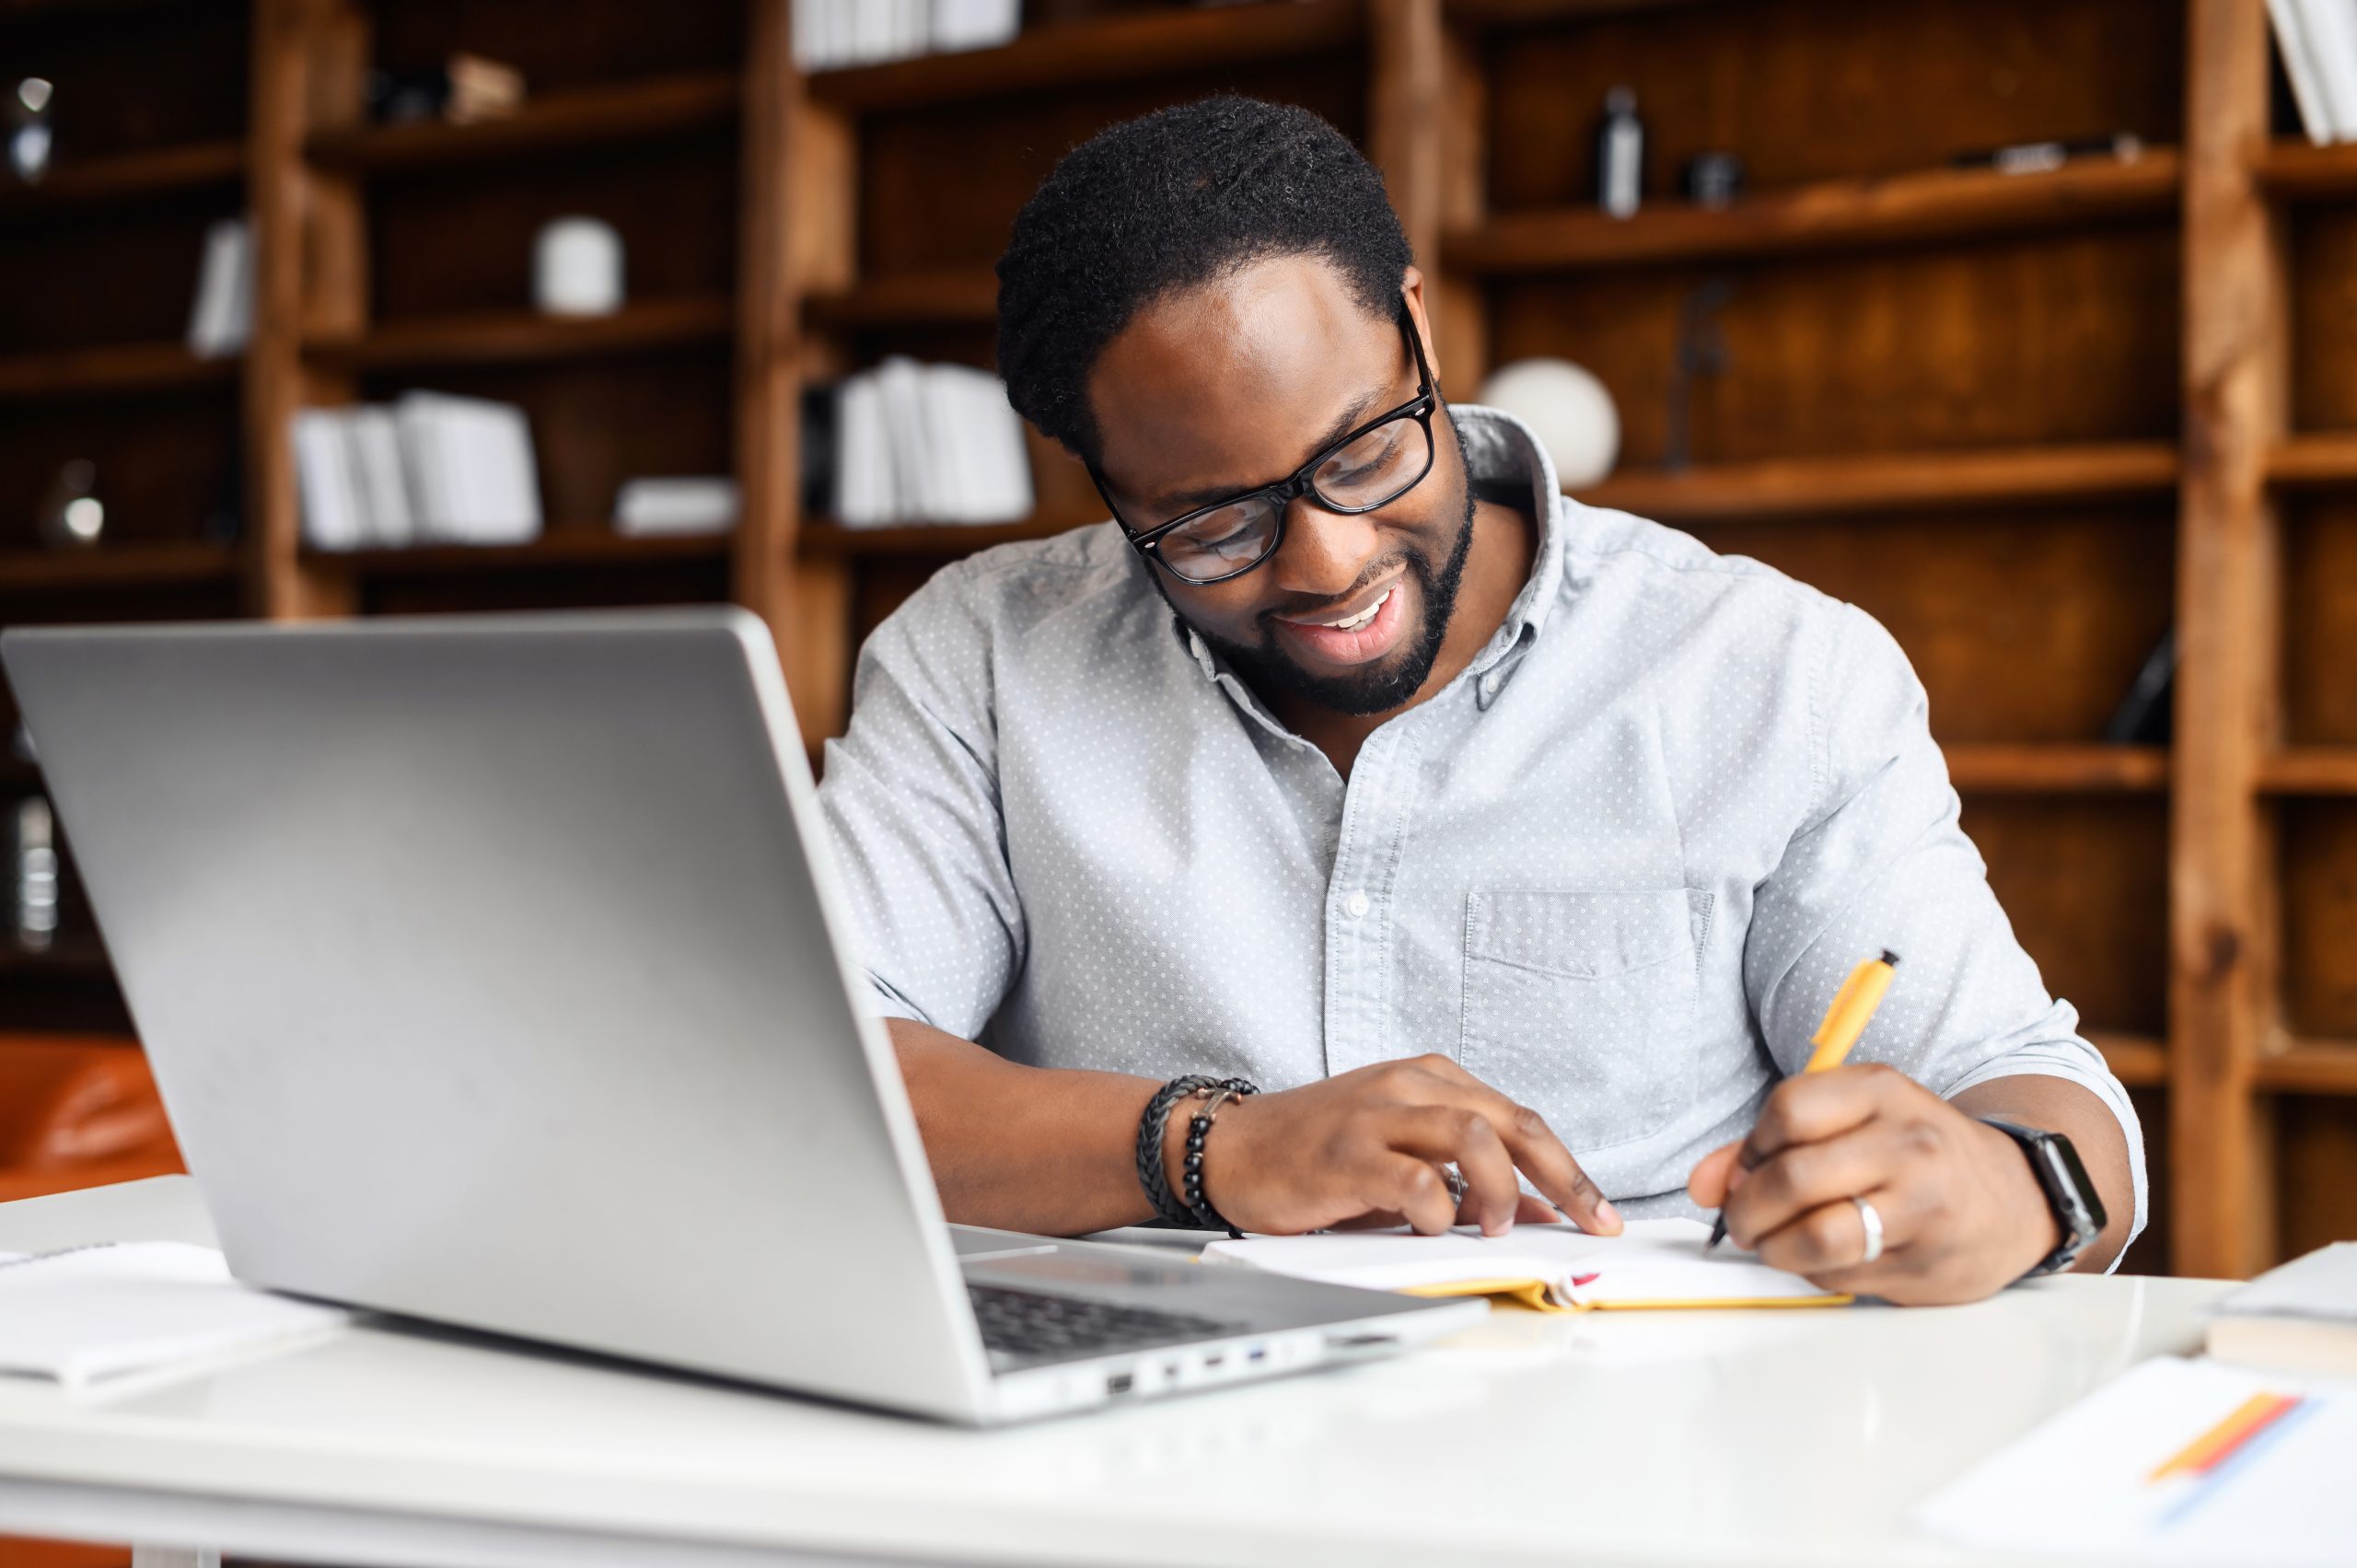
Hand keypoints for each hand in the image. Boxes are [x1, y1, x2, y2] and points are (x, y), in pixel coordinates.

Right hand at [1187, 1054, 1621, 1238]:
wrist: (1232, 1148)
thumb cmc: (1319, 1155)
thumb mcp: (1405, 1163)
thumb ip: (1471, 1184)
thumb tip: (1538, 1214)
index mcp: (1431, 1080)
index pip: (1520, 1119)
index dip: (1569, 1170)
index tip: (1600, 1214)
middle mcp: (1410, 1086)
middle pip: (1511, 1121)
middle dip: (1561, 1178)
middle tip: (1584, 1223)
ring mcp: (1377, 1115)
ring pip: (1472, 1136)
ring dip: (1499, 1189)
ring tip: (1493, 1226)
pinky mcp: (1346, 1153)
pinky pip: (1415, 1180)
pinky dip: (1439, 1210)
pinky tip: (1433, 1227)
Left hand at [1685, 1063, 2060, 1304]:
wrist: (2018, 1198)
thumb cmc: (1915, 1153)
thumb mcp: (1854, 1119)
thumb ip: (1769, 1144)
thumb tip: (1704, 1184)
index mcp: (1883, 1092)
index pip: (1787, 1111)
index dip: (1750, 1149)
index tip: (1746, 1169)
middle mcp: (1909, 1145)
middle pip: (1793, 1179)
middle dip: (1746, 1209)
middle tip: (1740, 1221)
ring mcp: (1925, 1209)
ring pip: (1816, 1239)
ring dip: (1774, 1249)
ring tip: (1773, 1243)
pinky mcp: (1929, 1266)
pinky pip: (1842, 1278)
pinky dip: (1815, 1272)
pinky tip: (1827, 1258)